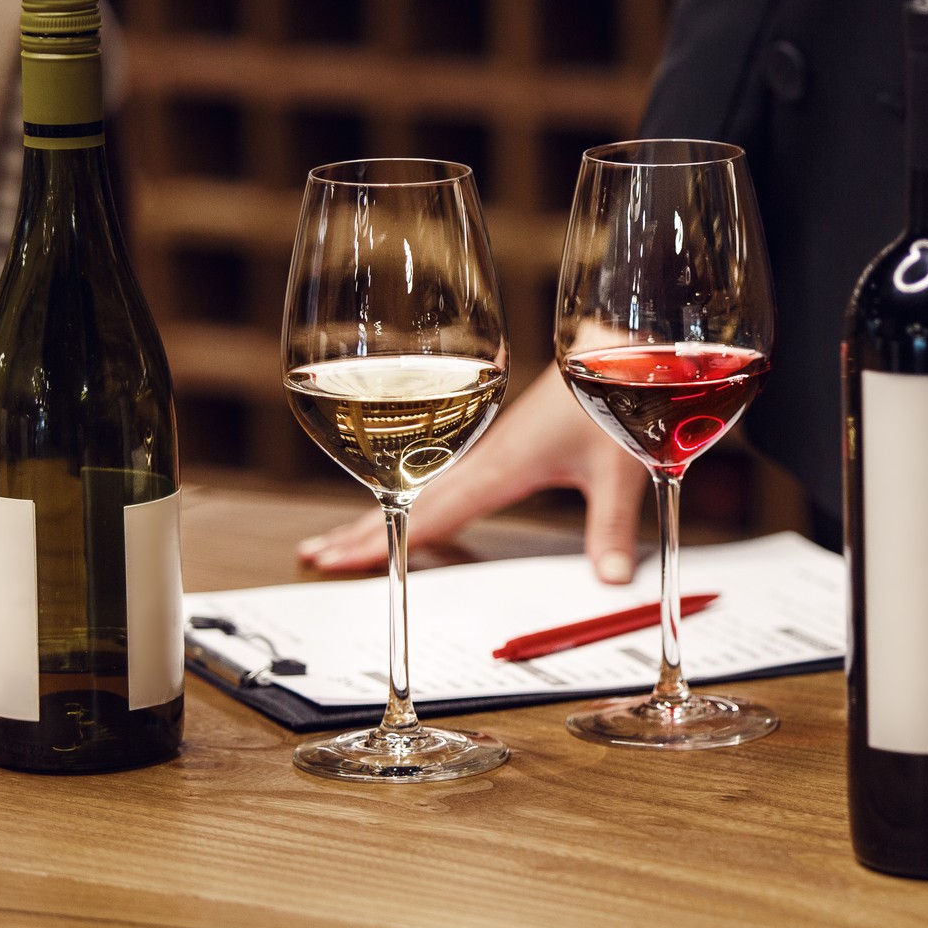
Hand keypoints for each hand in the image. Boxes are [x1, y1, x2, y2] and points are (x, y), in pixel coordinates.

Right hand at [295, 361, 649, 583]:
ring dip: (376, 507)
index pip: (430, 512)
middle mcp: (482, 454)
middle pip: (407, 497)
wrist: (608, 346)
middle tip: (312, 553)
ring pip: (417, 482)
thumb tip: (611, 580)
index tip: (337, 558)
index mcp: (500, 465)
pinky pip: (439, 469)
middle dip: (359, 527)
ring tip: (337, 533)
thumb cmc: (608, 400)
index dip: (383, 538)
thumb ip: (610, 526)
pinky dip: (407, 487)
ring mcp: (484, 443)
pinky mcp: (497, 438)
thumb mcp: (615, 467)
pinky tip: (400, 493)